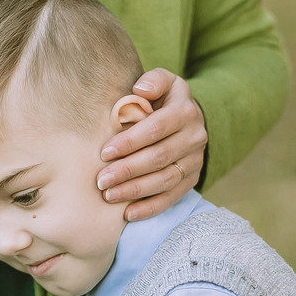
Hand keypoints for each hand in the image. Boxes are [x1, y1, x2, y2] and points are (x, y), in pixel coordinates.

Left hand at [97, 67, 206, 221]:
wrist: (187, 119)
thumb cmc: (163, 99)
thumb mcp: (163, 81)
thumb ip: (154, 81)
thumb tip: (140, 90)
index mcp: (185, 111)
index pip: (157, 128)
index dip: (130, 141)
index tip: (105, 152)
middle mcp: (195, 137)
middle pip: (159, 157)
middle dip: (128, 170)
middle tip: (101, 180)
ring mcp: (195, 161)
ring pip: (165, 180)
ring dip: (135, 191)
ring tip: (108, 195)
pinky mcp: (191, 179)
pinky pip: (172, 197)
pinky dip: (150, 208)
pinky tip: (128, 214)